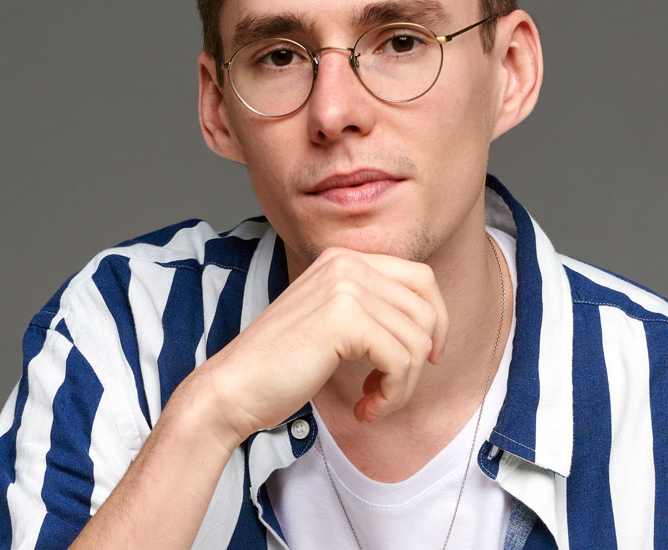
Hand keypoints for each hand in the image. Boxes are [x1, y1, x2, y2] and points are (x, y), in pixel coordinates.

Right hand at [184, 247, 449, 443]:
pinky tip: (364, 408)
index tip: (424, 358)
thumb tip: (431, 327)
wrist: (232, 388)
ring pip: (417, 340)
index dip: (435, 321)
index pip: (421, 279)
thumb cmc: (280, 366)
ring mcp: (346, 286)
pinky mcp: (344, 317)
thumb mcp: (332, 321)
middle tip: (392, 388)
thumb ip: (371, 309)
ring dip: (402, 385)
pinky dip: (391, 394)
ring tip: (371, 402)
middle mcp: (347, 262)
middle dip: (421, 358)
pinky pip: (401, 360)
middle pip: (426, 309)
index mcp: (344, 258)